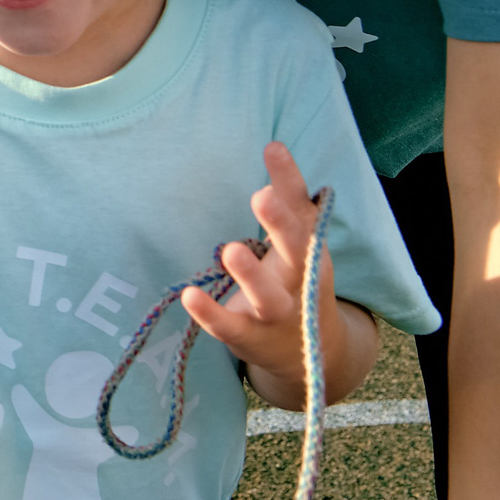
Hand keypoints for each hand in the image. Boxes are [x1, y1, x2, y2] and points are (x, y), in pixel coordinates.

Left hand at [179, 142, 344, 402]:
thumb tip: (274, 145)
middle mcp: (298, 282)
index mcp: (310, 252)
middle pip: (296, 254)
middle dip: (280, 226)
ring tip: (230, 250)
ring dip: (250, 276)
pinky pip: (229, 328)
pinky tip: (189, 295)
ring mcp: (276, 315)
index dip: (291, 182)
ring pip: (268, 298)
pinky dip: (210, 314)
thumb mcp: (300, 241)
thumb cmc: (297, 281)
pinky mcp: (249, 338)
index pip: (303, 213)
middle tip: (260, 196)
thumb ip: (288, 198)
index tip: (272, 148)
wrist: (311, 354)